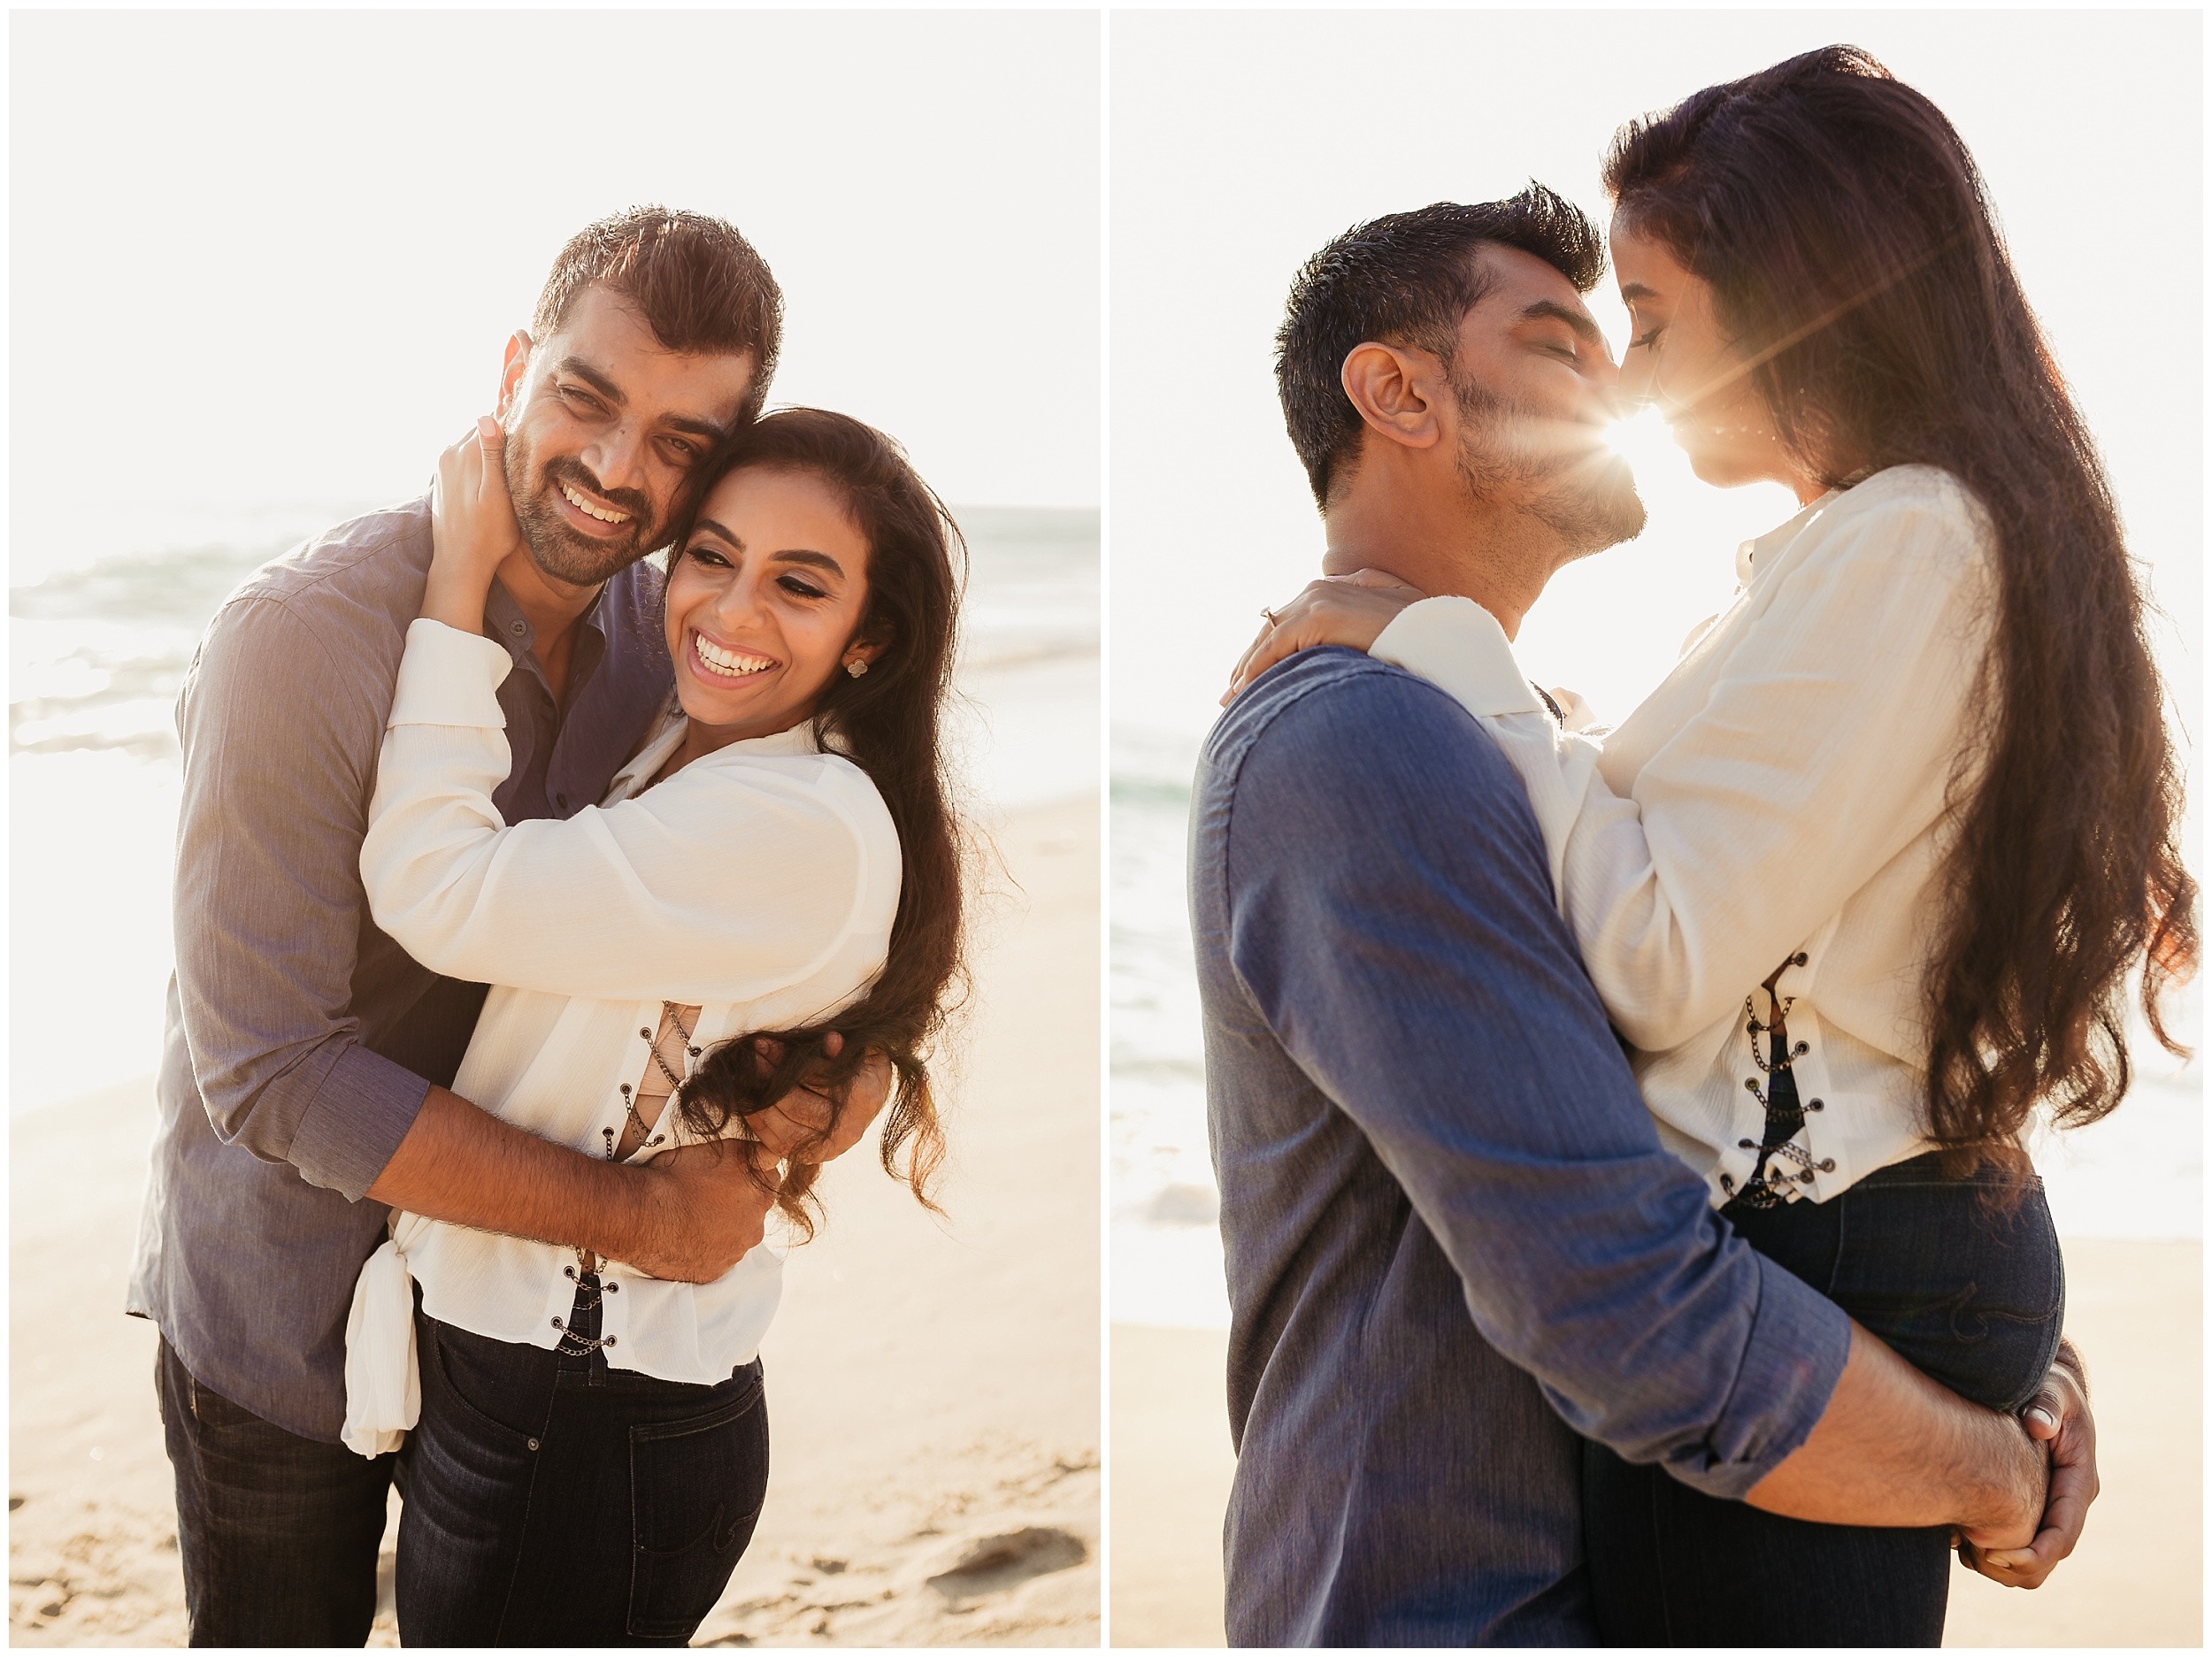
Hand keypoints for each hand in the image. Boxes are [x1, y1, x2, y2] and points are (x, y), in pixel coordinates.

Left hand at [424, 416, 523, 631]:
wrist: (460, 562)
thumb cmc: (488, 535)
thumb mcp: (499, 496)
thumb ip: (492, 455)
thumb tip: (487, 418)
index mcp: (465, 452)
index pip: (495, 420)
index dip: (516, 427)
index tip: (535, 438)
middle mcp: (450, 452)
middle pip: (483, 429)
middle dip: (504, 436)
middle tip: (527, 454)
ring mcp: (444, 464)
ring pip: (474, 443)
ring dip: (492, 450)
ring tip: (512, 467)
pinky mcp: (443, 477)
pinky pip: (465, 457)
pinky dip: (480, 461)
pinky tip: (493, 480)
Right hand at [611, 1137, 779, 1282]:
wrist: (644, 1215)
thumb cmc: (676, 1177)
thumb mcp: (722, 1149)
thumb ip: (752, 1153)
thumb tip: (770, 1152)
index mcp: (760, 1193)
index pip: (770, 1179)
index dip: (750, 1175)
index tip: (733, 1175)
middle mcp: (755, 1225)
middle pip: (755, 1211)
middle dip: (738, 1204)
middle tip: (707, 1196)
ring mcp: (735, 1251)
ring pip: (736, 1237)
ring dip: (722, 1228)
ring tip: (692, 1218)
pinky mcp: (715, 1271)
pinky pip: (716, 1258)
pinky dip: (706, 1249)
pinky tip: (686, 1237)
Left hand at [741, 1031, 894, 1162]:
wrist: (872, 1093)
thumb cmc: (860, 1064)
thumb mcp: (855, 1050)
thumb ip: (840, 1049)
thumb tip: (830, 1039)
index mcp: (862, 1099)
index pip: (813, 1080)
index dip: (784, 1061)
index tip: (762, 1044)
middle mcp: (848, 1130)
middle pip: (795, 1106)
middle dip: (767, 1080)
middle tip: (750, 1059)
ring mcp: (831, 1149)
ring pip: (783, 1130)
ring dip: (758, 1104)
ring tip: (743, 1080)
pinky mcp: (814, 1157)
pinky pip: (778, 1145)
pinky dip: (759, 1125)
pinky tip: (748, 1103)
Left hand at [1222, 570, 1426, 703]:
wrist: (1442, 638)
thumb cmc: (1423, 636)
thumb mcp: (1393, 615)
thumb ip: (1367, 604)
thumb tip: (1348, 611)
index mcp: (1334, 587)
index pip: (1288, 620)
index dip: (1267, 649)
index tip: (1249, 677)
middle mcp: (1320, 588)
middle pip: (1271, 626)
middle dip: (1250, 660)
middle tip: (1230, 694)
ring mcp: (1319, 598)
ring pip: (1269, 636)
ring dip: (1247, 669)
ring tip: (1232, 700)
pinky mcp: (1319, 615)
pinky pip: (1276, 645)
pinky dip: (1257, 669)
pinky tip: (1245, 691)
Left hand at [1959, 1342, 2096, 1588]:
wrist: (2049, 1385)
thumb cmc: (2048, 1385)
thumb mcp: (2051, 1389)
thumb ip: (2046, 1405)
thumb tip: (2039, 1425)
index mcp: (2079, 1480)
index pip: (2063, 1533)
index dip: (2035, 1553)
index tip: (1999, 1555)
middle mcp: (2069, 1500)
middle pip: (2049, 1555)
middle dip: (2014, 1566)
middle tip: (1971, 1558)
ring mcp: (2053, 1505)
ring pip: (2035, 1557)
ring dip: (2002, 1564)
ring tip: (1962, 1550)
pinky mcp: (2035, 1504)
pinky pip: (2020, 1542)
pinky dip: (1994, 1551)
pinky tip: (1959, 1538)